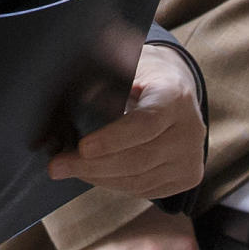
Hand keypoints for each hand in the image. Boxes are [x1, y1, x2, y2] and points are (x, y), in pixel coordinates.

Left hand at [48, 42, 203, 197]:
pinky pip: (144, 189)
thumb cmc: (142, 74)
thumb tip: (82, 94)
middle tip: (57, 166)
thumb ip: (105, 71)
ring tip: (68, 169)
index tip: (82, 147)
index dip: (113, 138)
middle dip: (93, 165)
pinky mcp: (187, 177)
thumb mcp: (126, 60)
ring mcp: (191, 157)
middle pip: (139, 158)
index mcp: (175, 95)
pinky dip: (114, 184)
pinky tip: (92, 173)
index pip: (145, 123)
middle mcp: (190, 130)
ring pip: (139, 180)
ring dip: (98, 178)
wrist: (177, 90)